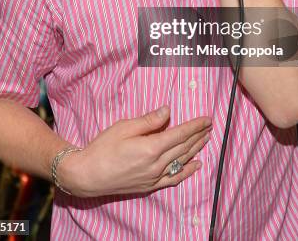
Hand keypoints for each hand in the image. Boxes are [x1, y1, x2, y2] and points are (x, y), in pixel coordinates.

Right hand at [58, 106, 211, 197]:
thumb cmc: (103, 147)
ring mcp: (154, 177)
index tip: (206, 119)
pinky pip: (174, 178)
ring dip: (196, 149)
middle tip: (209, 126)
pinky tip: (196, 165)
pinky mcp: (149, 185)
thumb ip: (149, 121)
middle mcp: (156, 164)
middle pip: (184, 147)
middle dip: (198, 135)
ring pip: (181, 161)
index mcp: (151, 147)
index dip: (194, 126)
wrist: (87, 175)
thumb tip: (168, 111)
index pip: (179, 134)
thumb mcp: (124, 127)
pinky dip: (187, 171)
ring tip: (206, 139)